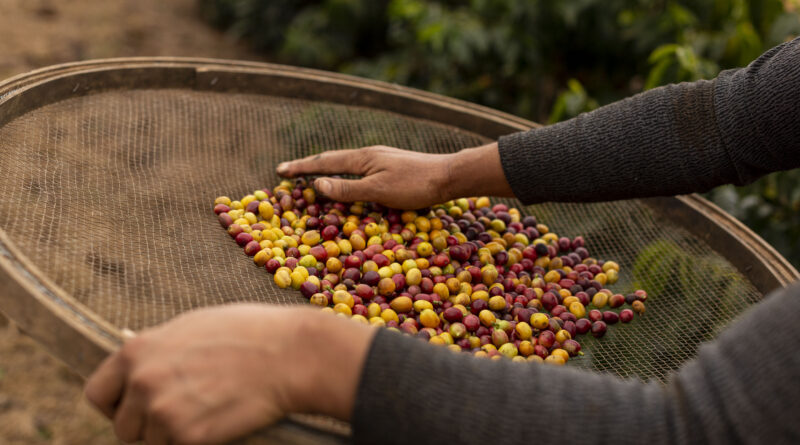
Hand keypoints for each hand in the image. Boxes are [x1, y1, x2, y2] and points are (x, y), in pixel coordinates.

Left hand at [85, 305, 373, 443]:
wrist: (288, 354)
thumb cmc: (249, 333)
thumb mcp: (191, 326)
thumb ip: (158, 350)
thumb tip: (142, 366)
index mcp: (138, 351)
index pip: (97, 394)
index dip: (117, 405)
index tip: (136, 408)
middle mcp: (142, 382)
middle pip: (123, 427)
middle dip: (146, 426)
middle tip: (181, 417)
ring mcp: (163, 412)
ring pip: (149, 443)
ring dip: (170, 437)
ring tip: (204, 416)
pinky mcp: (187, 437)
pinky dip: (194, 443)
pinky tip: (217, 423)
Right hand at [276, 143, 512, 208]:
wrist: (449, 176)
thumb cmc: (415, 185)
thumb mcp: (378, 190)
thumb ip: (348, 189)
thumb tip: (317, 185)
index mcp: (362, 158)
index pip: (324, 163)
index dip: (301, 168)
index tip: (280, 171)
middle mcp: (369, 155)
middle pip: (333, 160)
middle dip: (309, 167)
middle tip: (288, 172)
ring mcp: (381, 160)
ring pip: (346, 165)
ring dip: (327, 170)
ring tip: (312, 175)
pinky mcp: (391, 167)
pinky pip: (359, 170)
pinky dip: (345, 176)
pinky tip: (350, 181)